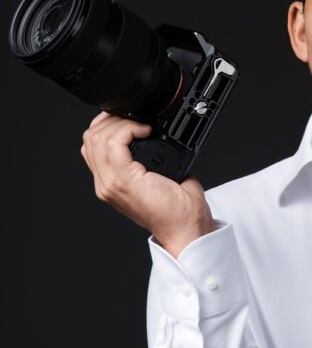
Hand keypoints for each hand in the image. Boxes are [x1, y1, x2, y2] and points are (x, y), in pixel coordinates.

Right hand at [80, 111, 217, 256]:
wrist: (186, 228)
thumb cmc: (178, 209)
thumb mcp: (157, 177)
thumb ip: (147, 159)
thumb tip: (155, 137)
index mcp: (110, 183)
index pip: (91, 146)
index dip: (106, 126)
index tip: (128, 119)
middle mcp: (105, 184)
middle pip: (90, 139)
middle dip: (112, 120)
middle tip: (135, 120)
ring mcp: (111, 183)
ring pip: (98, 138)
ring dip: (121, 124)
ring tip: (142, 127)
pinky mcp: (124, 180)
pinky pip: (114, 143)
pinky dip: (129, 129)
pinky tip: (146, 131)